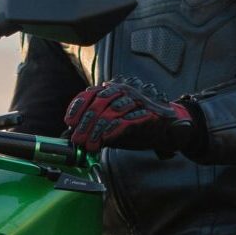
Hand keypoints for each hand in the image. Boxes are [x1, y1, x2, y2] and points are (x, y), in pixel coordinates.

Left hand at [64, 80, 198, 155]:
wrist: (165, 125)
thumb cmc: (134, 124)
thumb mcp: (109, 122)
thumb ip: (93, 125)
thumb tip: (71, 135)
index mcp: (110, 90)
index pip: (89, 94)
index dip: (77, 108)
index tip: (69, 122)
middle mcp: (121, 91)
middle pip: (98, 104)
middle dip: (86, 124)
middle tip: (78, 140)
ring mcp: (135, 100)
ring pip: (111, 112)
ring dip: (98, 130)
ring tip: (91, 144)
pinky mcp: (146, 113)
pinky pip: (127, 120)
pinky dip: (114, 130)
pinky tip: (106, 139)